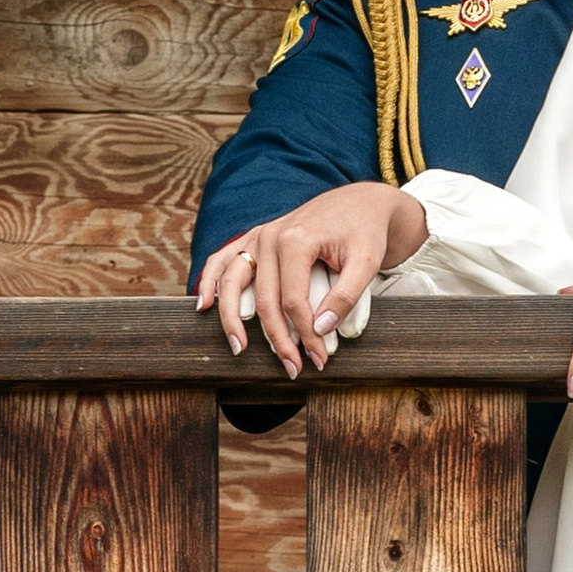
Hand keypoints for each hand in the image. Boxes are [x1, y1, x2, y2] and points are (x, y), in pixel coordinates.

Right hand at [194, 184, 429, 373]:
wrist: (360, 203)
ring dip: (232, 319)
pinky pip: (223, 259)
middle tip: (292, 368)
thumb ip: (346, 296)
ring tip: (238, 348)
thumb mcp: (368, 262)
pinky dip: (210, 281)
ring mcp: (259, 236)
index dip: (305, 335)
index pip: (293, 301)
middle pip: (263, 299)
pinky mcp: (256, 238)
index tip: (319, 358)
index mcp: (297, 240)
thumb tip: (320, 330)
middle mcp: (271, 236)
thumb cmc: (366, 231)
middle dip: (277, 339)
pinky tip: (204, 305)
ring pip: (233, 282)